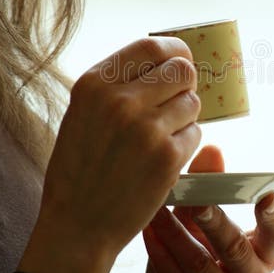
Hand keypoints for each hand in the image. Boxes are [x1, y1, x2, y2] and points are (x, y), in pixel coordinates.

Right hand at [18, 37, 201, 272]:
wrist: (78, 226)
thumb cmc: (79, 170)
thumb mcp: (82, 115)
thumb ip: (117, 86)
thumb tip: (165, 60)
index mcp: (94, 85)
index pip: (151, 46)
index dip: (174, 51)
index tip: (181, 60)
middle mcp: (121, 100)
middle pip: (181, 70)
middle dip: (185, 85)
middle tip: (176, 103)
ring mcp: (146, 128)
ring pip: (192, 103)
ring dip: (184, 118)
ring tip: (160, 139)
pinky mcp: (168, 157)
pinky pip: (196, 134)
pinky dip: (185, 145)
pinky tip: (162, 160)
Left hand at [128, 144, 273, 272]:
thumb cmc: (186, 265)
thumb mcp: (196, 226)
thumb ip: (207, 192)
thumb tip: (212, 149)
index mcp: (265, 258)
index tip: (266, 191)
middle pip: (237, 248)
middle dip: (214, 219)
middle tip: (195, 197)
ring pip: (203, 266)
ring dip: (175, 235)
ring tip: (154, 210)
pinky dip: (162, 257)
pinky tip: (147, 235)